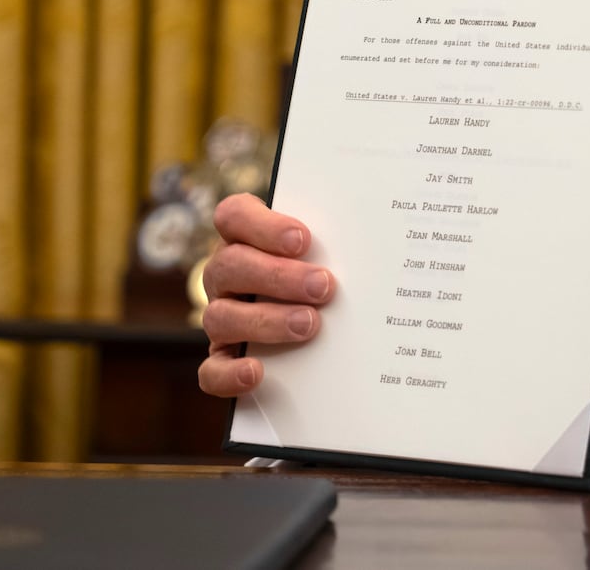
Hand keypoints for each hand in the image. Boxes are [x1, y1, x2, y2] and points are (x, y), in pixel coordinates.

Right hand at [198, 193, 335, 397]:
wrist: (317, 314)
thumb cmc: (322, 268)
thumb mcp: (326, 250)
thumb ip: (335, 242)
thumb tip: (377, 241)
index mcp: (245, 237)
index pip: (233, 216)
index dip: (262, 226)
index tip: (303, 239)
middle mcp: (226, 274)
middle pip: (230, 265)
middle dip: (278, 276)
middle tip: (323, 287)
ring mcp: (222, 315)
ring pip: (220, 316)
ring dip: (266, 320)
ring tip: (310, 324)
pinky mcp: (223, 358)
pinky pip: (211, 370)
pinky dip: (230, 373)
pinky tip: (258, 372)